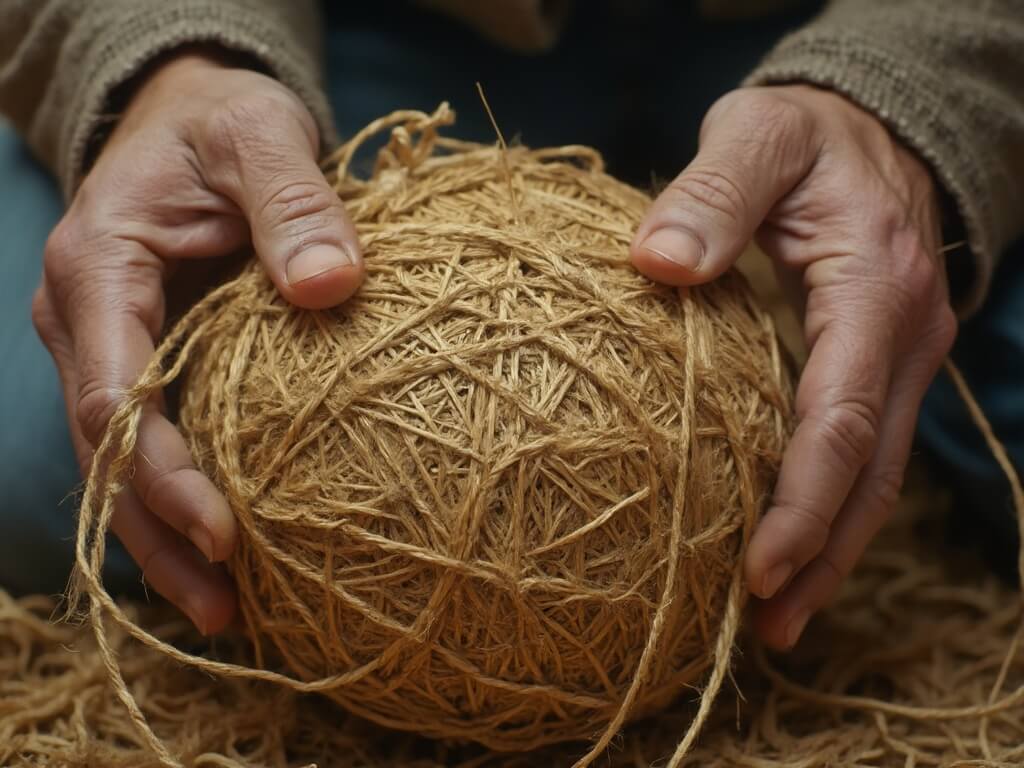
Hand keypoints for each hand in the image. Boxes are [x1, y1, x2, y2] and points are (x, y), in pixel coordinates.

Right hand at [32, 53, 363, 633]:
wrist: (191, 119)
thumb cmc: (222, 124)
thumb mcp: (259, 136)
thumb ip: (293, 201)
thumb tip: (331, 287)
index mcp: (100, 268)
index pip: (116, 395)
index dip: (163, 474)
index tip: (227, 532)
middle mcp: (88, 320)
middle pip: (109, 452)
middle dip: (159, 535)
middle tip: (225, 610)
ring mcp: (111, 345)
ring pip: (123, 461)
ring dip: (166, 538)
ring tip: (226, 611)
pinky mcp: (147, 358)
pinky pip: (154, 439)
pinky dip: (183, 498)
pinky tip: (228, 549)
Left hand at [631, 85, 955, 648]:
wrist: (874, 126)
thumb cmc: (807, 134)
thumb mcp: (759, 136)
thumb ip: (715, 192)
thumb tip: (656, 264)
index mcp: (876, 287)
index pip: (843, 416)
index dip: (803, 499)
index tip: (758, 566)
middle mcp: (903, 335)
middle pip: (871, 471)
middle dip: (823, 554)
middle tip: (766, 623)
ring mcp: (898, 356)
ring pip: (875, 473)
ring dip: (830, 547)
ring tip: (776, 615)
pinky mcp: (876, 364)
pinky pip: (860, 449)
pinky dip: (828, 506)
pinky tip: (788, 544)